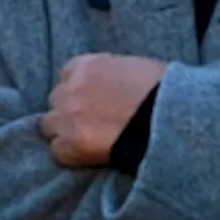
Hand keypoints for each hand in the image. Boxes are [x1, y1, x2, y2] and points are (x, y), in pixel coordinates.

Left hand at [40, 54, 166, 166]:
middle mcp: (70, 89)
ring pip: (50, 127)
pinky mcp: (69, 146)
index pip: (67, 75)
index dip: (80, 88)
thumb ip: (111, 74)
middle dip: (70, 109)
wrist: (169, 119)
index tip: (93, 98)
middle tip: (92, 120)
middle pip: (56, 100)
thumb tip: (108, 85)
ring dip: (66, 131)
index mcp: (86, 65)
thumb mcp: (135, 68)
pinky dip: (72, 153)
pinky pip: (58, 152)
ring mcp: (67, 118)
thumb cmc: (163, 90)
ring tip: (89, 139)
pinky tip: (91, 153)